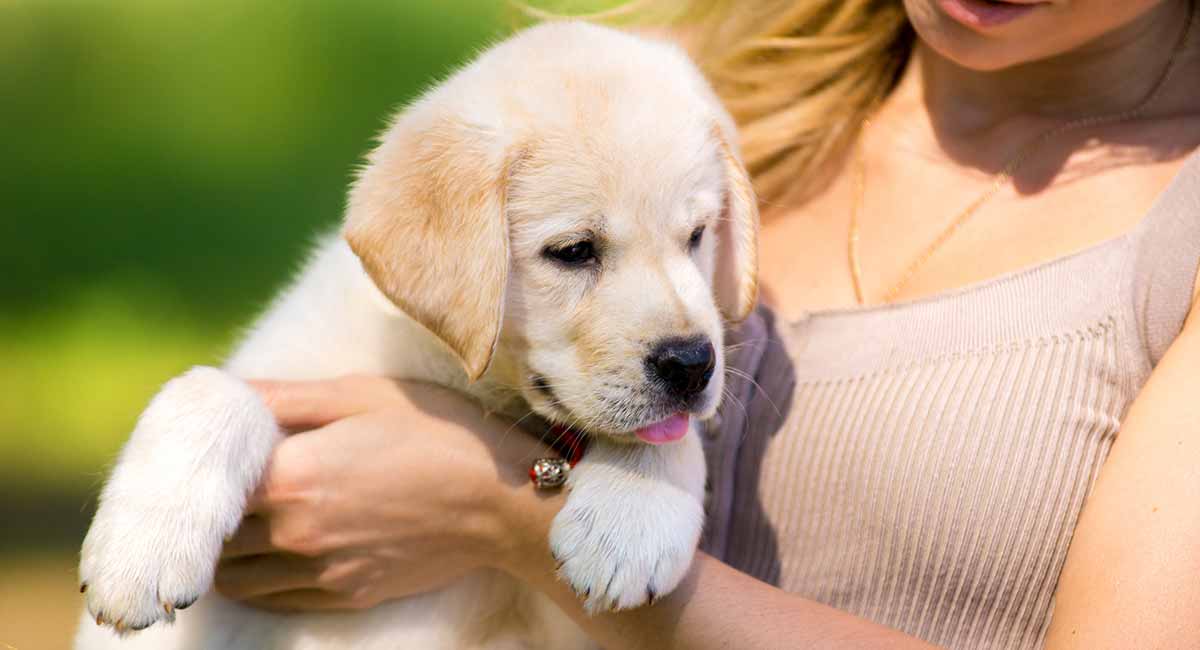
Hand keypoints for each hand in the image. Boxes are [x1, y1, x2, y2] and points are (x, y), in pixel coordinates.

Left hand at [213, 375, 560, 611]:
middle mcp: (293, 531)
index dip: (195, 468)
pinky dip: (259, 580)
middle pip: (211, 537)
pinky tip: (276, 551)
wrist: (501, 501)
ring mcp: (318, 570)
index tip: (201, 454)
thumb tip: (220, 390)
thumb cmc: (437, 434)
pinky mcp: (344, 594)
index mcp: (290, 475)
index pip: (205, 483)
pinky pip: (272, 599)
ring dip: (225, 553)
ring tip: (244, 524)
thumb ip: (283, 396)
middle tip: (222, 489)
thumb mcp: (362, 394)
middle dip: (207, 514)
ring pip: (233, 578)